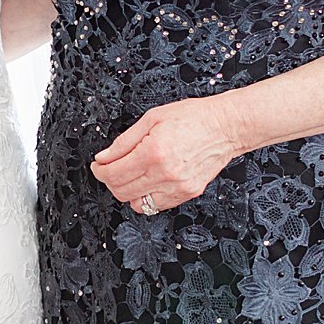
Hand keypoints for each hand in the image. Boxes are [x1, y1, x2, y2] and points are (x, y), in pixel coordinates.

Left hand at [91, 96, 240, 212]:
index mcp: (153, 153)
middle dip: (110, 180)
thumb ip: (124, 141)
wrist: (225, 126)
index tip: (98, 165)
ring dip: (127, 192)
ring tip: (130, 176)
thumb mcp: (151, 118)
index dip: (99, 171)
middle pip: (121, 191)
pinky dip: (146, 197)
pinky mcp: (187, 193)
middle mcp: (165, 174)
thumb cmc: (194, 117)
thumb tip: (104, 157)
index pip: (113, 174)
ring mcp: (177, 187)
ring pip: (137, 204)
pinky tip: (147, 182)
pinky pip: (156, 206)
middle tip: (110, 169)